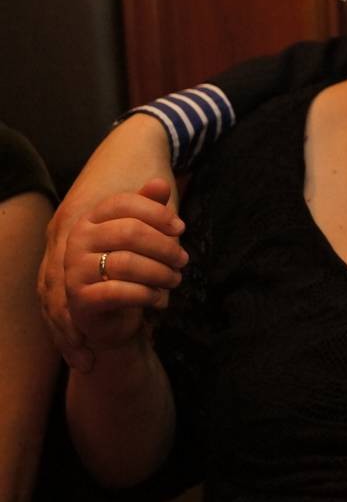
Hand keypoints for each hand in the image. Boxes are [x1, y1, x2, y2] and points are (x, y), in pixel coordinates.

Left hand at [40, 115, 177, 368]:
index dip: (63, 325)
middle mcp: (61, 233)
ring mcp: (72, 225)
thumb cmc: (134, 179)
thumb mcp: (123, 220)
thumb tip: (140, 283)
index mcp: (65, 236)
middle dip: (67, 331)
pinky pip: (92, 260)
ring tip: (100, 341)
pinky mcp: (90, 216)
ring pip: (65, 282)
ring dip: (87, 315)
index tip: (79, 355)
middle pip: (52, 293)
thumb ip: (126, 248)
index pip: (53, 290)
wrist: (139, 140)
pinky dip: (114, 287)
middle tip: (83, 361)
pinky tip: (134, 303)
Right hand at [63, 179, 187, 351]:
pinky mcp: (80, 299)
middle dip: (165, 247)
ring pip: (126, 263)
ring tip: (174, 279)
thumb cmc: (131, 269)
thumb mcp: (144, 236)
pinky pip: (118, 292)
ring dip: (160, 272)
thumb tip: (160, 183)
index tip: (181, 228)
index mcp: (92, 220)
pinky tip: (157, 297)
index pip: (124, 202)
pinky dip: (145, 294)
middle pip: (130, 232)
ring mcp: (75, 270)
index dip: (157, 213)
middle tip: (183, 260)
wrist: (111, 314)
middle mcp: (78, 241)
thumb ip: (151, 209)